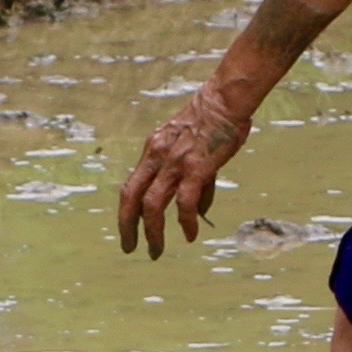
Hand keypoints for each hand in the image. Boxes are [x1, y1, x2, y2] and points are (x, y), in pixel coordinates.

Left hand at [117, 92, 251, 253]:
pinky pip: (185, 202)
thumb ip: (193, 181)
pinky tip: (190, 234)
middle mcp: (157, 157)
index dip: (126, 212)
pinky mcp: (195, 168)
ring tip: (156, 250)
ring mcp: (174, 163)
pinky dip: (185, 222)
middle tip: (130, 249)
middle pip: (131, 198)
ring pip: (152, 205)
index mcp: (152, 151)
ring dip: (152, 231)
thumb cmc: (213, 124)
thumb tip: (198, 211)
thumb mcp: (191, 149)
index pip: (131, 187)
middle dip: (127, 227)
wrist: (224, 101)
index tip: (128, 231)